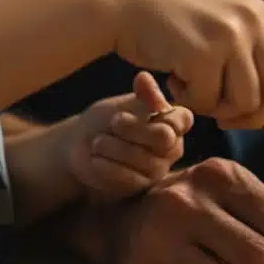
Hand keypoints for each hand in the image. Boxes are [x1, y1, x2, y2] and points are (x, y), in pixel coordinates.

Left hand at [68, 71, 192, 200]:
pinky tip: (96, 158)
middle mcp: (172, 147)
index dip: (155, 114)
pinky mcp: (141, 186)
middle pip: (162, 138)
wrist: (81, 144)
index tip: (123, 113)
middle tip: (113, 122)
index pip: (182, 119)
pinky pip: (129, 177)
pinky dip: (107, 165)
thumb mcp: (123, 104)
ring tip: (98, 142)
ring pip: (144, 159)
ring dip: (114, 147)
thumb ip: (140, 96)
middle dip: (132, 128)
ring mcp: (158, 169)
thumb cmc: (106, 120)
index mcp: (174, 123)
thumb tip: (144, 77)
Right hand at [103, 0, 263, 139]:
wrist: (121, 4)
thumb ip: (247, 55)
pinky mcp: (204, 53)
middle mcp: (251, 21)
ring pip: (245, 102)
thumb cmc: (166, 24)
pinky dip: (190, 102)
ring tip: (191, 89)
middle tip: (226, 123)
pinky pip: (209, 103)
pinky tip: (173, 79)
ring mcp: (229, 36)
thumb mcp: (218, 27)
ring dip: (217, 109)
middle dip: (255, 118)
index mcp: (258, 14)